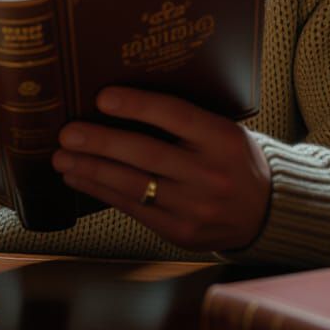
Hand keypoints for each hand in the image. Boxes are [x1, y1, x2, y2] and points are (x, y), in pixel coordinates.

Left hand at [52, 87, 270, 252]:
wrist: (267, 211)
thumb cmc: (234, 159)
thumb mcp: (224, 130)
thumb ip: (186, 119)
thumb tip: (123, 99)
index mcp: (223, 139)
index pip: (175, 115)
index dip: (137, 106)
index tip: (102, 97)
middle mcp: (210, 174)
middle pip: (146, 154)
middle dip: (100, 142)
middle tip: (67, 132)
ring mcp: (195, 207)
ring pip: (134, 186)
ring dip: (92, 170)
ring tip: (62, 158)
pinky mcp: (181, 232)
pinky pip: (134, 210)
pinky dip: (103, 192)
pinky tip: (81, 179)